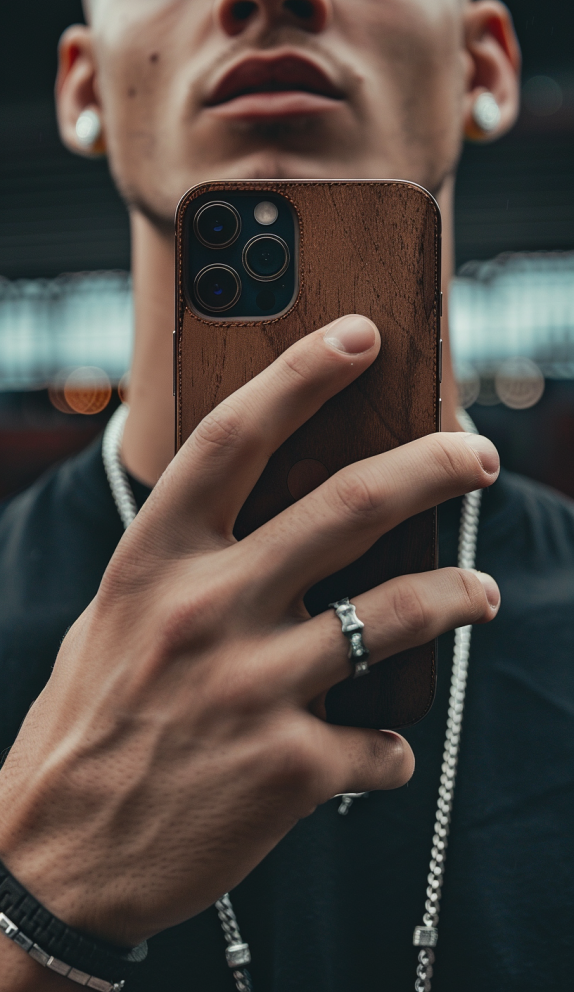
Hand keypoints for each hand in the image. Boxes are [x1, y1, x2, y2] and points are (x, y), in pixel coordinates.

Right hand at [0, 315, 499, 953]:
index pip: (234, 437)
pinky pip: (380, 745)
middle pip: (346, 507)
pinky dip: (391, 749)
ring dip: (457, 595)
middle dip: (430, 466)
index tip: (359, 336)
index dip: (302, 375)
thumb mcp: (117, 620)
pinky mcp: (290, 768)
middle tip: (476, 453)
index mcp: (155, 561)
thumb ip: (188, 570)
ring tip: (479, 590)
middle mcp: (207, 609)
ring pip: (396, 615)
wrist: (53, 858)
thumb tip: (275, 533)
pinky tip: (381, 754)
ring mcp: (252, 687)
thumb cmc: (86, 726)